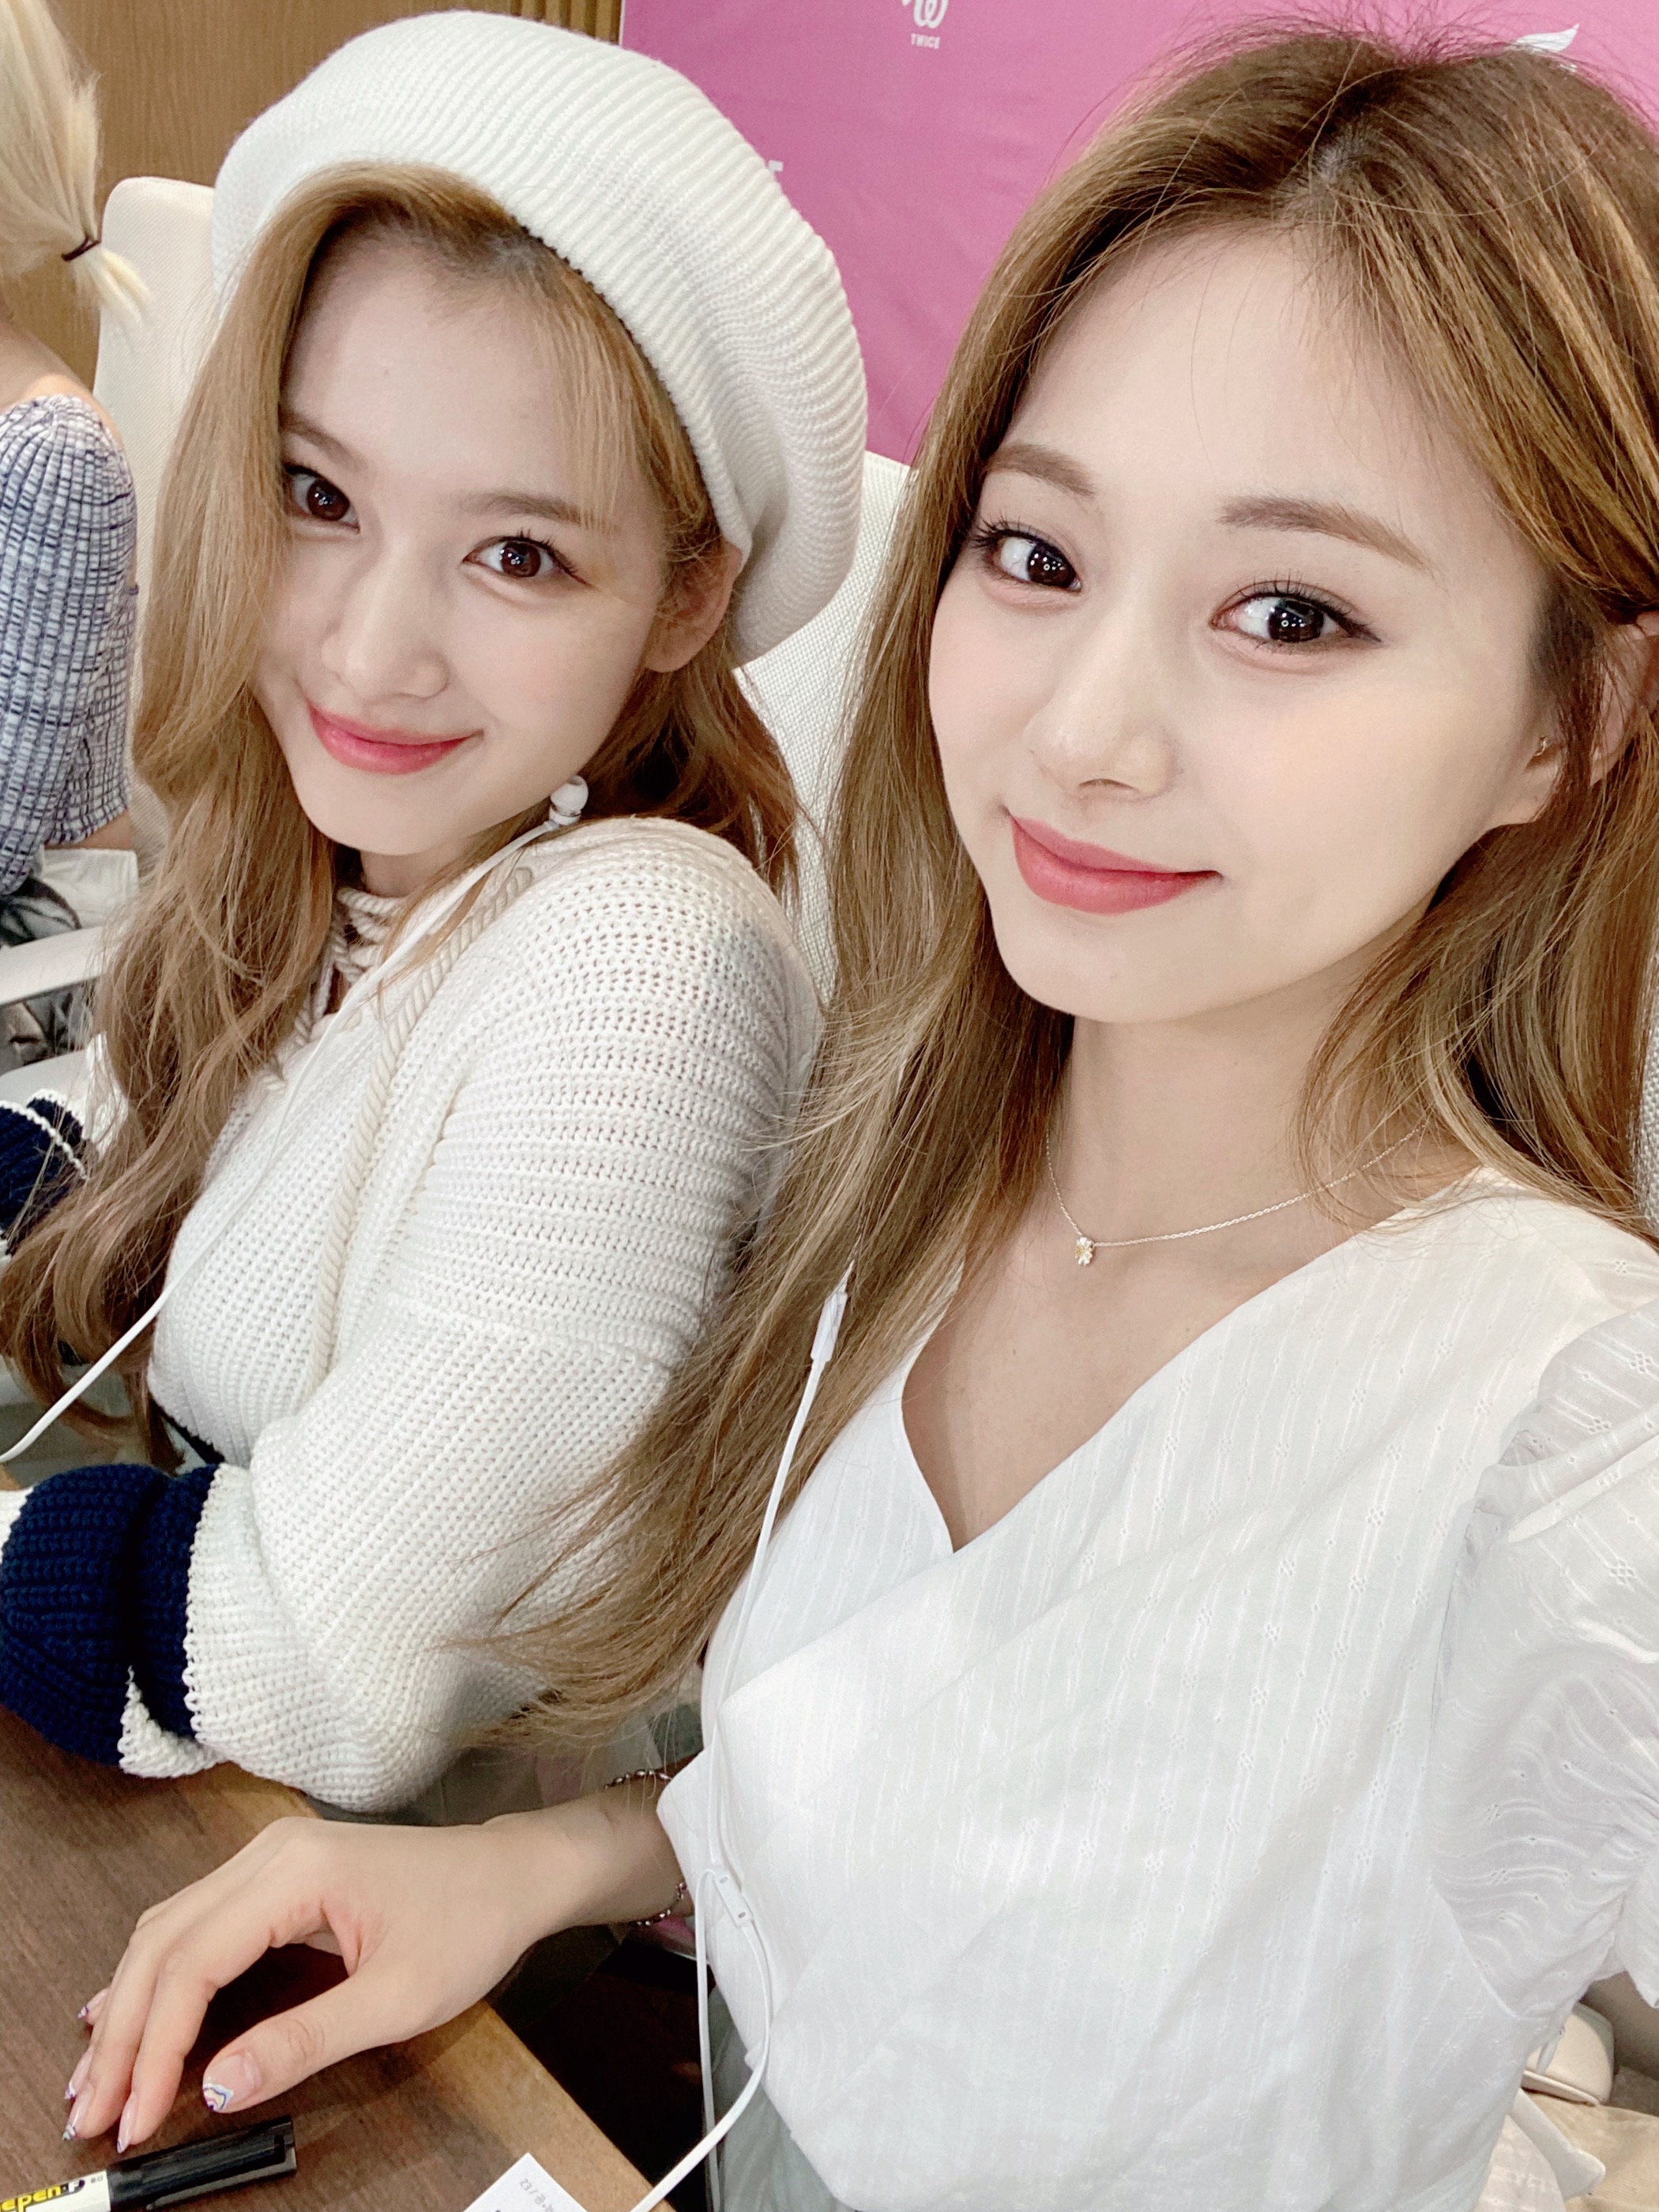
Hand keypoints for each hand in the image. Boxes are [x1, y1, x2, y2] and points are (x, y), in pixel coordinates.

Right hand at [63, 1813, 553, 2151]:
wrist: (513, 1874)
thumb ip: (304, 2042)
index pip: (193, 1964)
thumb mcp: (396, 1998)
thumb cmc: (469, 1924)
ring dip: (129, 2008)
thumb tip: (219, 2086)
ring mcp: (271, 1857)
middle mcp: (270, 1853)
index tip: (135, 2118)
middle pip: (163, 1944)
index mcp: (297, 1872)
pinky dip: (157, 1978)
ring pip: (169, 1933)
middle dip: (121, 2035)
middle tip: (92, 2114)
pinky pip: (195, 1924)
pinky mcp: (277, 1875)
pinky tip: (126, 2018)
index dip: (154, 2048)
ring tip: (99, 2082)